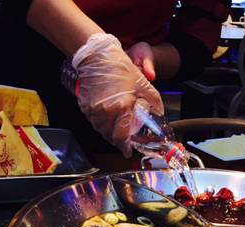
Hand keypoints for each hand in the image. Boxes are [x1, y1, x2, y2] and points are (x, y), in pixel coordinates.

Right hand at [72, 34, 163, 156]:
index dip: (125, 147)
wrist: (96, 56)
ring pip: (101, 131)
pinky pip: (93, 122)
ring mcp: (93, 110)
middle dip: (118, 141)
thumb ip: (153, 101)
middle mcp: (105, 112)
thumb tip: (160, 113)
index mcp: (121, 107)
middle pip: (110, 137)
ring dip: (109, 133)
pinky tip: (107, 119)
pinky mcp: (84, 106)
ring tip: (116, 129)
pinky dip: (101, 124)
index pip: (121, 136)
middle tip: (124, 141)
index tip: (128, 151)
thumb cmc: (120, 68)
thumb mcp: (143, 83)